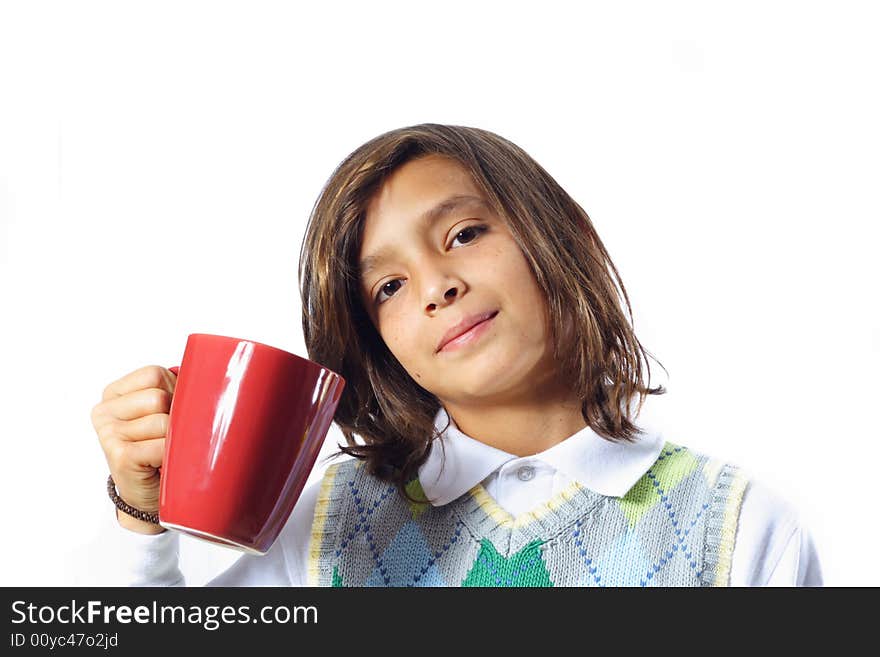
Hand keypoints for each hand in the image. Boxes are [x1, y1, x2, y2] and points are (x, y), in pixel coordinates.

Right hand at [91, 365, 176, 533]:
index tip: (168, 411)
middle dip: (173, 416)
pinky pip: (162, 445)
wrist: (147, 493)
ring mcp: (109, 434)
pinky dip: (170, 454)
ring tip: (163, 449)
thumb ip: (173, 388)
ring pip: (163, 421)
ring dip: (173, 438)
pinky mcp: (120, 457)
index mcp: (113, 393)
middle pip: (158, 397)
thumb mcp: (161, 410)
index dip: (173, 391)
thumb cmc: (157, 447)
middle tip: (166, 435)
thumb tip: (207, 375)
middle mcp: (104, 411)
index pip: (154, 374)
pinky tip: (160, 462)